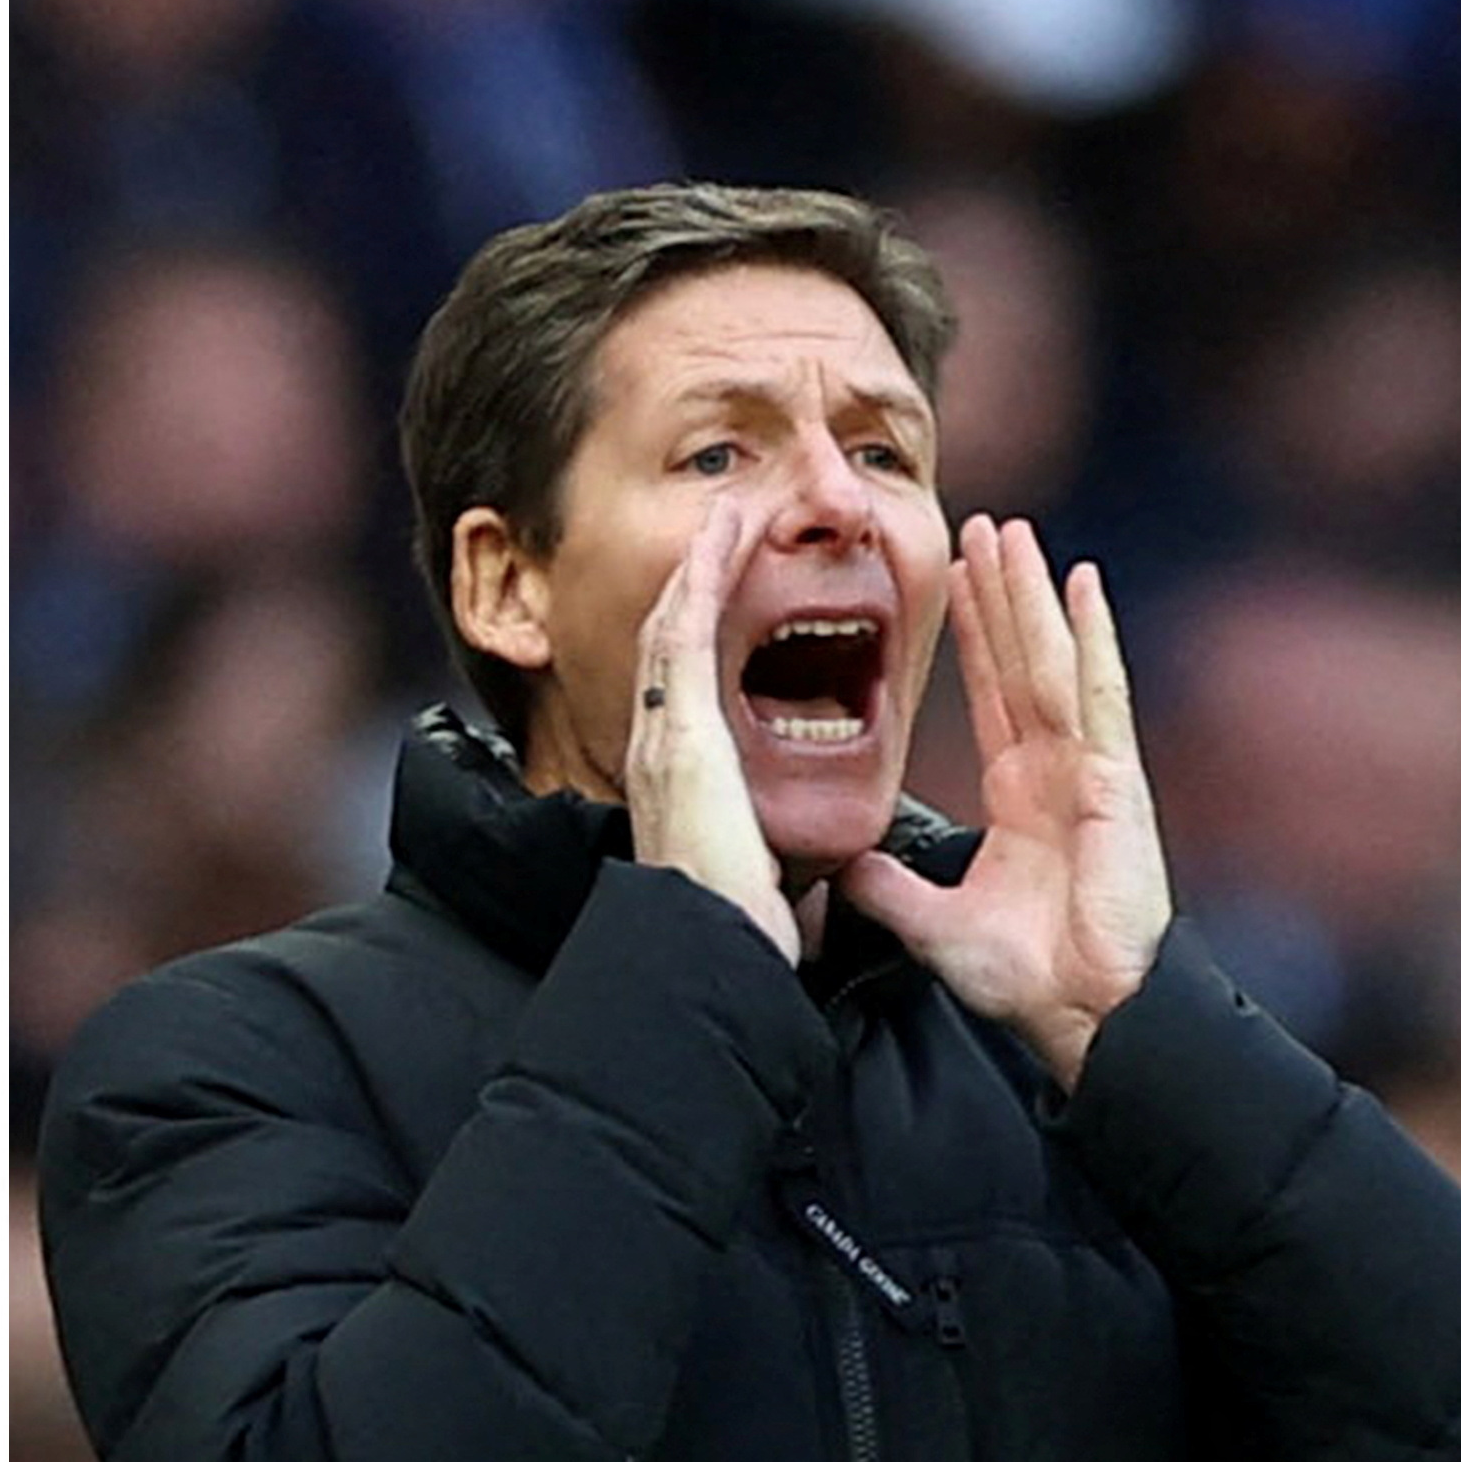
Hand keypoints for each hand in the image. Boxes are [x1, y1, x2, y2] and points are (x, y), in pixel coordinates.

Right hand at [628, 487, 803, 965]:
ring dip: (705, 562)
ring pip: (676, 620)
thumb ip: (764, 847)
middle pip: (677, 635)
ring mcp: (665, 732)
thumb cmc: (739, 923)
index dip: (715, 623)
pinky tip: (725, 536)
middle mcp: (665, 742)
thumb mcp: (756, 866)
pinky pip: (684, 634)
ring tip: (734, 512)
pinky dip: (703, 580)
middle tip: (734, 521)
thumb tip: (796, 867)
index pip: (697, 677)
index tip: (745, 582)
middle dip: (701, 576)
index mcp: (688, 771)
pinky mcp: (680, 731)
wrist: (710, 949)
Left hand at [838, 513, 1171, 1087]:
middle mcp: (1057, 771)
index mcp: (1021, 796)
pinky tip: (1083, 582)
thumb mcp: (933, 923)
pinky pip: (1099, 693)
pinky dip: (1093, 636)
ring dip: (1032, 594)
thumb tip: (841, 861)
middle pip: (1020, 662)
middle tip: (981, 526)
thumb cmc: (1030, 980)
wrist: (1086, 1012)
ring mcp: (1089, 770)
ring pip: (1052, 660)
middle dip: (1000, 594)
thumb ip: (888, 887)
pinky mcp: (1114, 780)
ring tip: (1013, 533)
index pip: (989, 696)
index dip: (971, 637)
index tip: (951, 582)